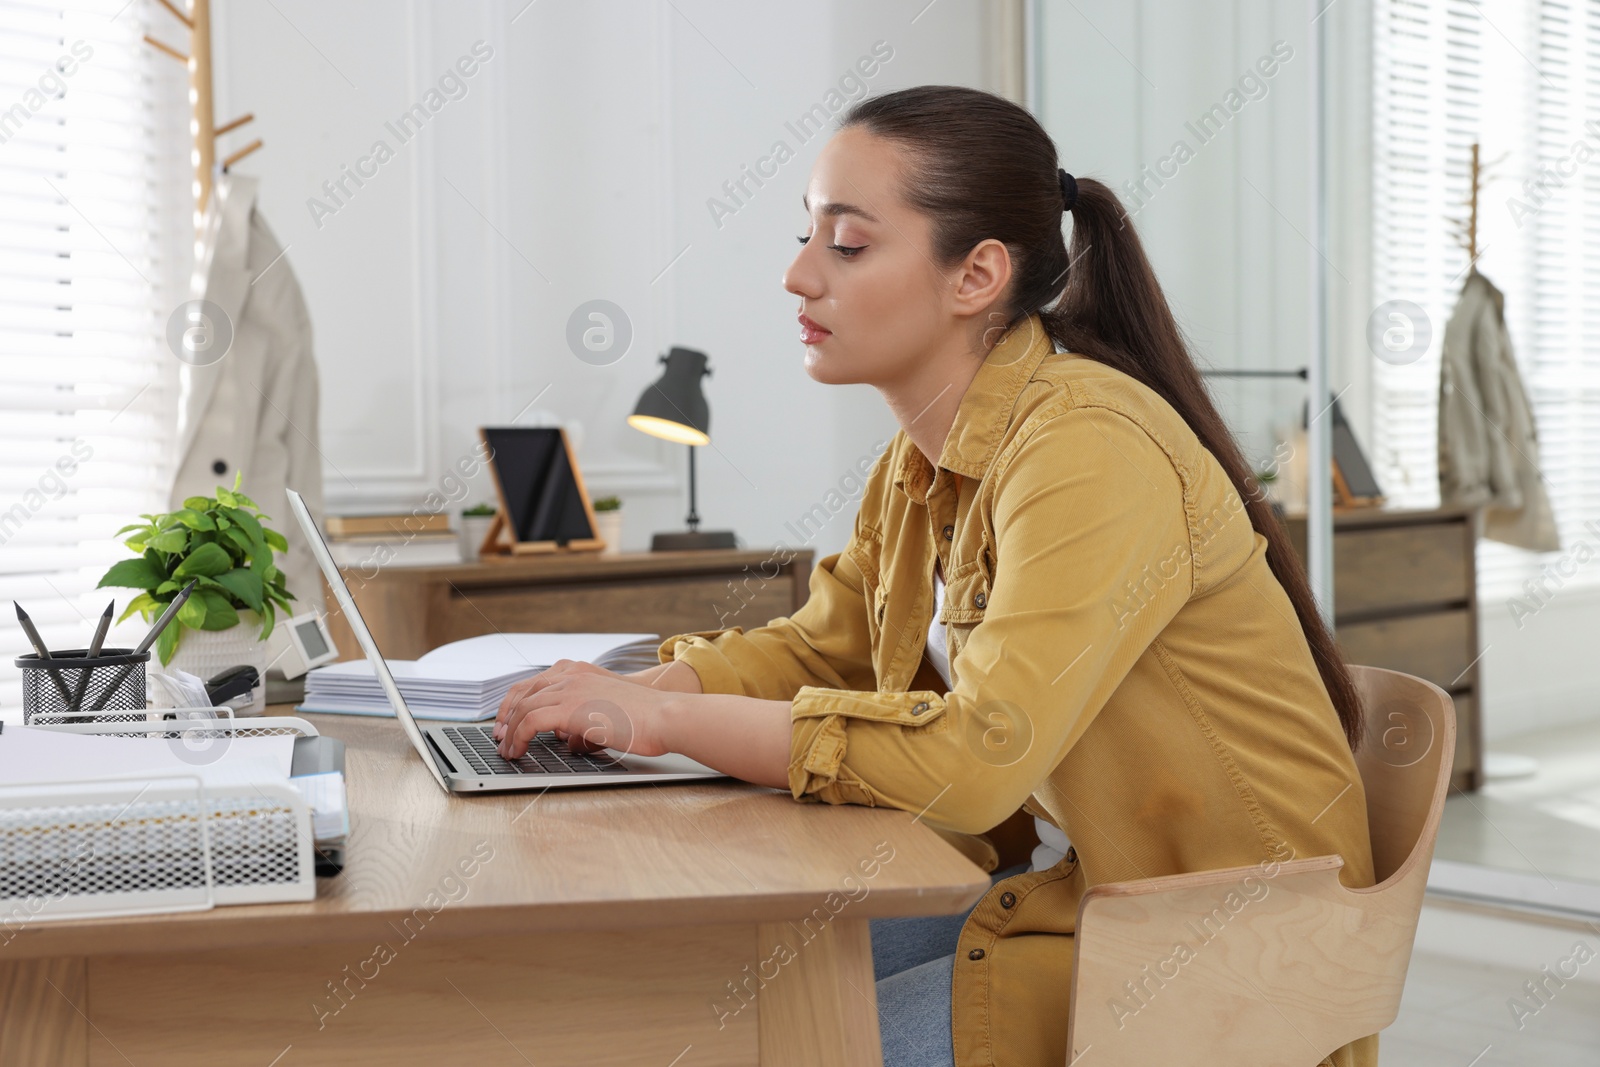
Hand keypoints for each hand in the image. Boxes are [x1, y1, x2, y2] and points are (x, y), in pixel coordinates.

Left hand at [493, 659, 699, 742]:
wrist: (664, 716)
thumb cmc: (646, 719)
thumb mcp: (608, 715)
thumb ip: (583, 723)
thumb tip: (569, 741)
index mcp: (580, 672)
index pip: (536, 682)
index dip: (516, 703)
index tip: (508, 721)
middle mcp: (571, 675)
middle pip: (523, 691)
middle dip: (506, 715)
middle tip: (499, 737)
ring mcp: (569, 689)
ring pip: (523, 707)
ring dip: (509, 731)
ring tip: (506, 750)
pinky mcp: (569, 709)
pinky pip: (530, 722)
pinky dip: (518, 738)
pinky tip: (518, 751)